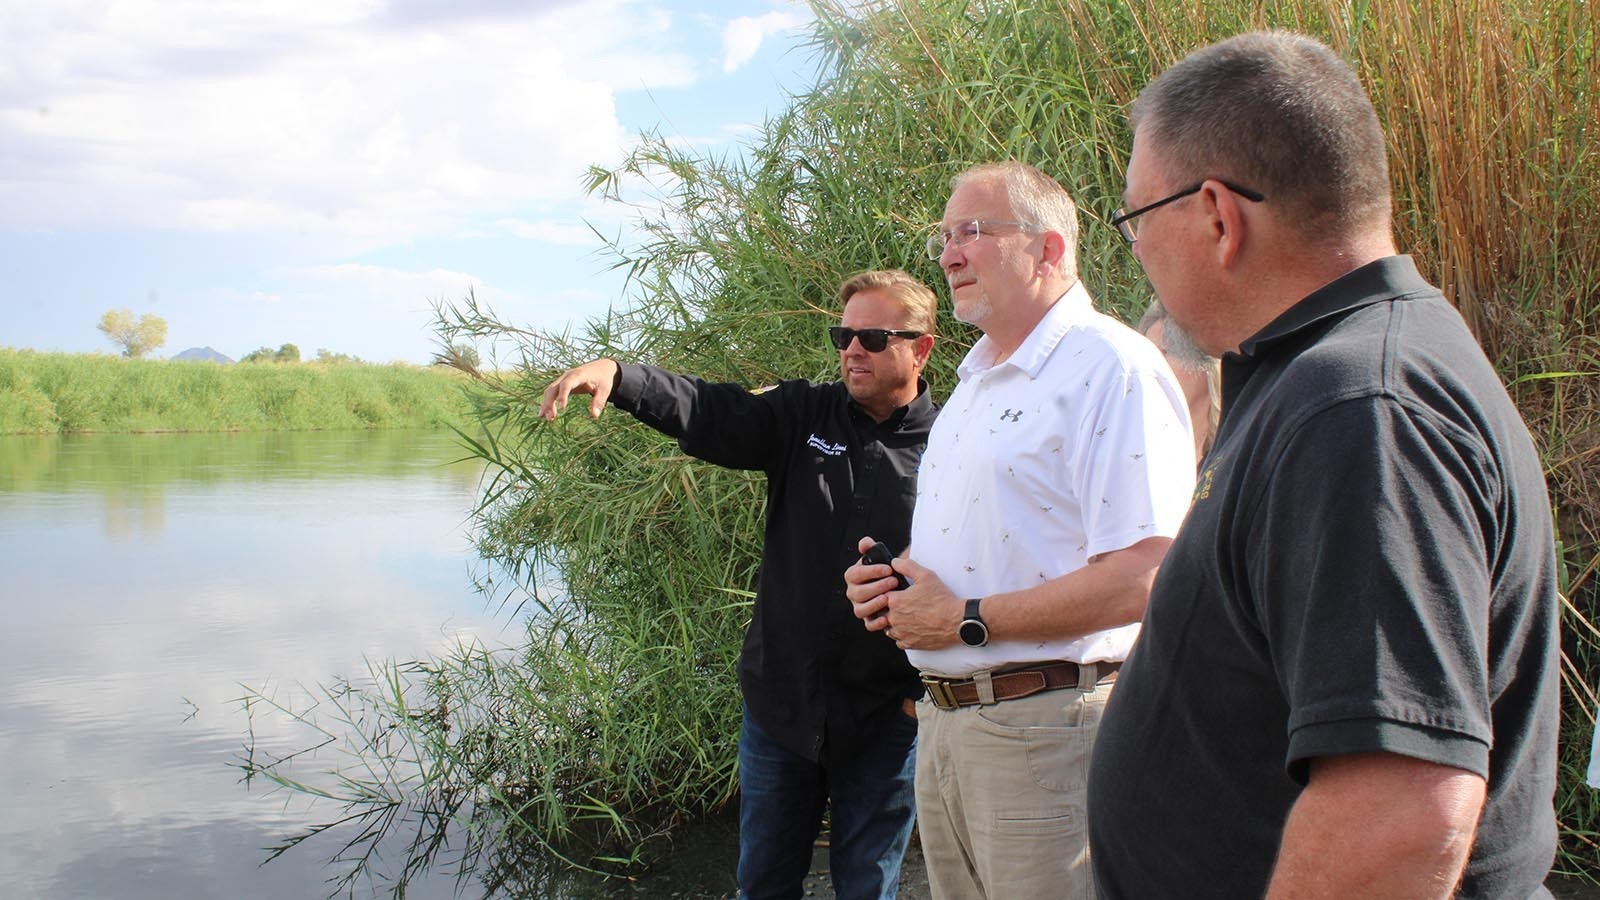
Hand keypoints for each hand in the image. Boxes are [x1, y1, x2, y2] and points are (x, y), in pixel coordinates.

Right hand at [539, 359, 619, 420]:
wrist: (602, 368)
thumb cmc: (604, 379)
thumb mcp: (605, 389)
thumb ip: (599, 401)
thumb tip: (595, 415)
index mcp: (579, 375)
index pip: (567, 384)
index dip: (563, 395)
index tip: (561, 408)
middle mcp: (568, 376)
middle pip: (554, 388)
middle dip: (550, 402)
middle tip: (551, 418)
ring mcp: (564, 379)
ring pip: (550, 391)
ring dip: (547, 404)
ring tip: (547, 418)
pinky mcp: (563, 384)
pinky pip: (552, 393)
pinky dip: (548, 402)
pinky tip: (545, 414)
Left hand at [845, 537, 961, 649]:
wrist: (956, 621)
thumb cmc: (942, 599)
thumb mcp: (926, 575)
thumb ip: (907, 566)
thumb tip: (894, 562)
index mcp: (895, 601)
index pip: (880, 595)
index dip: (888, 592)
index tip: (896, 591)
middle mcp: (894, 619)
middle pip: (882, 612)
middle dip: (889, 607)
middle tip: (903, 603)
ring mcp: (901, 633)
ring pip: (888, 628)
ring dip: (893, 622)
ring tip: (906, 616)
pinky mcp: (909, 643)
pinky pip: (898, 641)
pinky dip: (902, 635)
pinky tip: (910, 628)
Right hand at [846, 536, 896, 631]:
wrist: (896, 587)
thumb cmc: (886, 572)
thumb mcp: (880, 559)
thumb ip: (871, 549)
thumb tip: (865, 542)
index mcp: (853, 576)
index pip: (856, 574)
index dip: (872, 571)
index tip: (889, 569)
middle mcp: (853, 593)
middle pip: (858, 593)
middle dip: (876, 587)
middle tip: (894, 582)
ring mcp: (860, 607)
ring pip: (860, 610)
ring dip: (874, 604)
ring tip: (889, 599)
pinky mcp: (868, 620)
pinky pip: (868, 625)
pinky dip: (876, 623)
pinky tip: (887, 618)